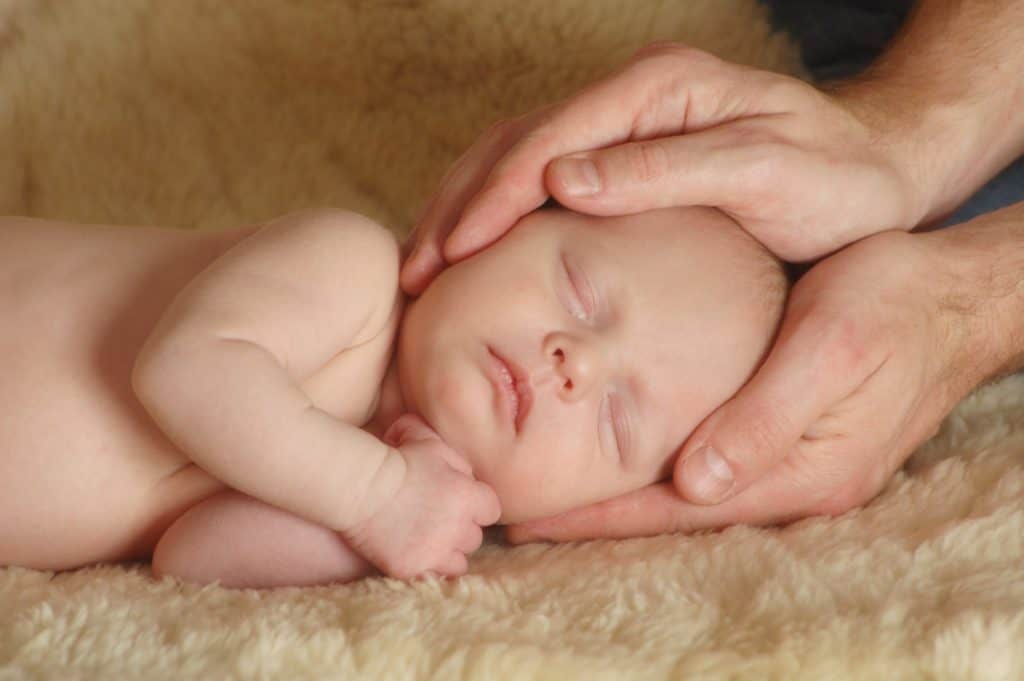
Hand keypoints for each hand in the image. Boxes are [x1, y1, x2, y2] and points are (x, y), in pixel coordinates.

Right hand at [345, 414, 500, 578]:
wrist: (360, 485)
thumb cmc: (398, 459)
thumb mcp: (433, 445)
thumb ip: (457, 459)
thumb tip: (463, 471)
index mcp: (469, 497)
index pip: (491, 510)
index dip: (476, 507)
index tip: (459, 504)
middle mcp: (458, 527)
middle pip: (475, 537)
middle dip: (460, 529)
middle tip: (438, 520)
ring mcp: (437, 551)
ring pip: (459, 562)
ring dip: (448, 553)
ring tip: (429, 541)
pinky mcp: (414, 569)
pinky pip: (434, 576)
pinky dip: (429, 569)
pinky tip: (417, 555)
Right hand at [402, 42, 925, 293]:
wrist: (878, 175)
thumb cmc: (836, 179)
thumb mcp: (764, 172)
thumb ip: (664, 171)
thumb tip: (560, 181)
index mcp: (657, 89)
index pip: (547, 140)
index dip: (491, 200)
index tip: (451, 256)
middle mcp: (629, 99)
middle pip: (513, 145)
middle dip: (457, 209)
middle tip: (413, 275)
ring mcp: (620, 127)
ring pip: (513, 162)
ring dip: (463, 214)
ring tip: (422, 273)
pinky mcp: (622, 160)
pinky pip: (538, 183)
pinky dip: (495, 220)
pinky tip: (473, 260)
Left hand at [507, 228, 989, 541]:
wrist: (955, 296)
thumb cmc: (894, 306)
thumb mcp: (830, 348)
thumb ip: (766, 417)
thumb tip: (696, 480)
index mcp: (799, 473)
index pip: (673, 510)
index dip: (596, 514)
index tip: (523, 515)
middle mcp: (791, 485)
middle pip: (670, 512)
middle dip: (593, 512)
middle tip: (511, 503)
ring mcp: (790, 467)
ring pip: (683, 492)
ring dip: (617, 492)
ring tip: (544, 483)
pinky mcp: (786, 441)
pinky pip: (704, 463)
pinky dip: (653, 463)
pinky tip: (616, 448)